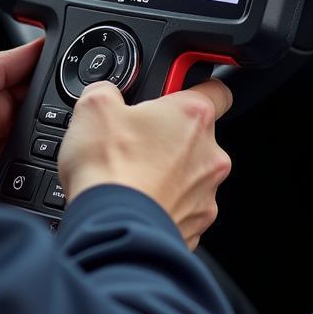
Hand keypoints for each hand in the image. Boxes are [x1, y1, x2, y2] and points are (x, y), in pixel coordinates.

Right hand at [59, 78, 232, 249]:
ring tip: (130, 173)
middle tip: (134, 138)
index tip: (175, 90)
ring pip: (190, 173)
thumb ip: (108, 90)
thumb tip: (106, 94)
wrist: (111, 228)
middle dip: (169, 134)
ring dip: (166, 171)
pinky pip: (181, 206)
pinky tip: (135, 198)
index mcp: (193, 117)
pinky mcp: (195, 226)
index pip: (217, 89)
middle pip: (197, 134)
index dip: (194, 85)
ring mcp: (206, 195)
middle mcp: (210, 155)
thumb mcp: (95, 106)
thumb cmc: (110, 169)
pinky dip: (162, 201)